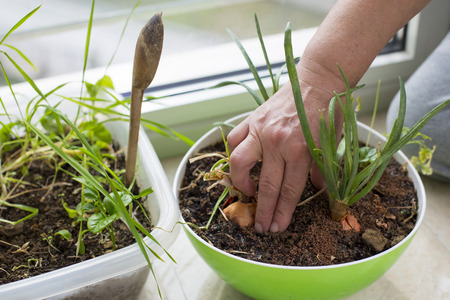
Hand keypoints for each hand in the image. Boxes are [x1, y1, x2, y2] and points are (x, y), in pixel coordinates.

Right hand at [227, 79, 330, 232]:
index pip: (289, 191)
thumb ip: (322, 169)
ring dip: (241, 183)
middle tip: (261, 227)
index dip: (283, 213)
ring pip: (240, 163)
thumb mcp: (332, 143)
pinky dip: (235, 153)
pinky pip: (235, 140)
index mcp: (301, 150)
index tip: (277, 228)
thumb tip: (317, 190)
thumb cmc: (328, 111)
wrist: (317, 80)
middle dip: (264, 211)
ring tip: (247, 192)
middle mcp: (278, 142)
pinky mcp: (252, 120)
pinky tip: (242, 163)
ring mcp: (261, 130)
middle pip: (267, 185)